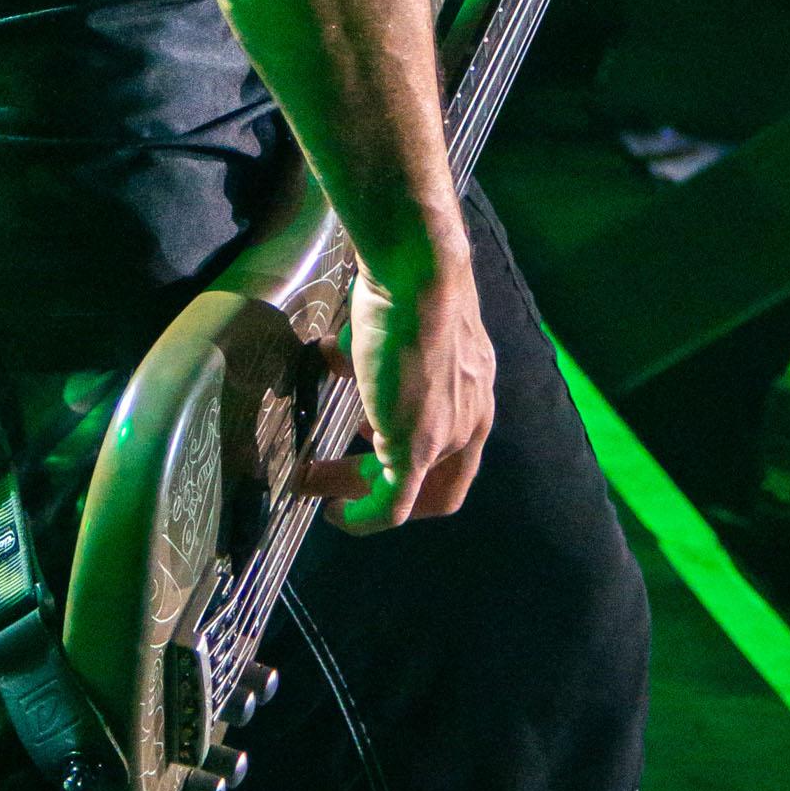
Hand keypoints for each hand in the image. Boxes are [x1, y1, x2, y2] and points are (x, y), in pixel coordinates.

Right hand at [300, 258, 495, 535]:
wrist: (421, 273)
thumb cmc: (410, 284)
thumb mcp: (399, 324)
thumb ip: (381, 349)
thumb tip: (342, 353)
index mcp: (474, 391)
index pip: (452, 446)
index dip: (414, 455)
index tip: (365, 449)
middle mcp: (470, 418)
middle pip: (434, 476)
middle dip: (379, 478)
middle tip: (335, 474)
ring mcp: (446, 435)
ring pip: (403, 485)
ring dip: (357, 486)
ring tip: (315, 478)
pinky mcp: (417, 446)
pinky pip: (392, 502)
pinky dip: (364, 517)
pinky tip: (336, 515)